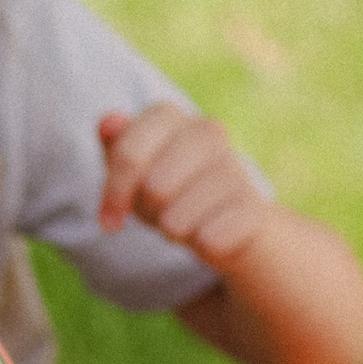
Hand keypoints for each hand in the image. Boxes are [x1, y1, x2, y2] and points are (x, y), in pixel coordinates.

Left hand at [97, 107, 270, 270]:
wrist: (229, 222)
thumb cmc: (170, 192)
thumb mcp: (135, 175)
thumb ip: (117, 150)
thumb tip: (108, 123)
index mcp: (170, 118)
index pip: (129, 151)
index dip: (116, 190)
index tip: (110, 221)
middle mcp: (208, 132)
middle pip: (154, 186)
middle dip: (147, 211)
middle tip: (158, 213)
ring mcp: (234, 166)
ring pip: (178, 218)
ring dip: (173, 231)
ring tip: (182, 223)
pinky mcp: (254, 206)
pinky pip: (211, 238)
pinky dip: (202, 245)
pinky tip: (209, 238)